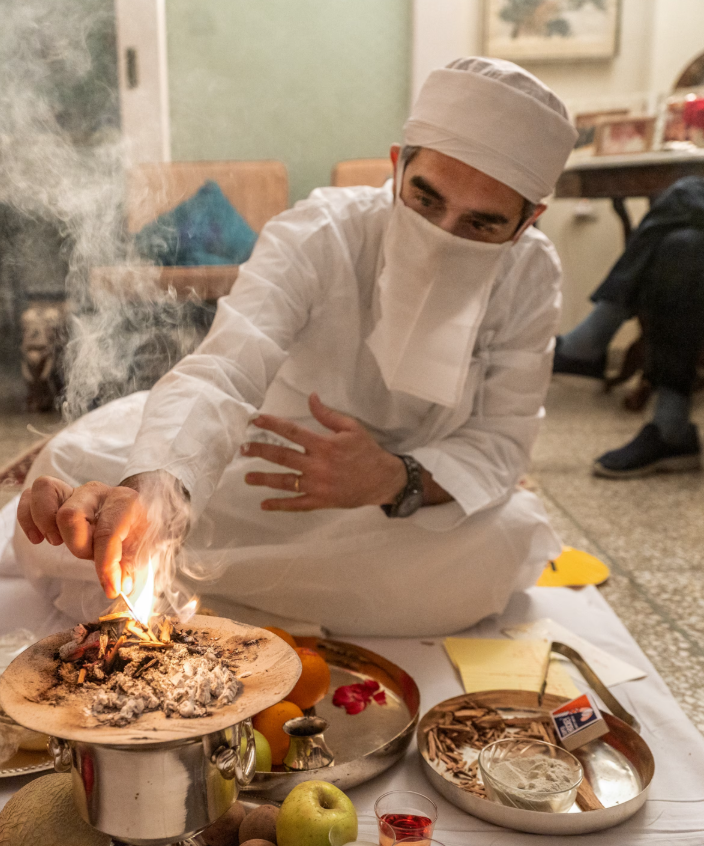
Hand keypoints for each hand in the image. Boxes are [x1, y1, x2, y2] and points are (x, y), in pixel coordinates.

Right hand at [17, 471, 186, 597]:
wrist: (132, 511)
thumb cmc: (135, 530)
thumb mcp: (141, 549)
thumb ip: (130, 568)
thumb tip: (119, 587)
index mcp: (124, 502)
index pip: (107, 533)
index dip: (106, 565)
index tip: (110, 588)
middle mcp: (97, 493)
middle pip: (70, 515)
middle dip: (77, 545)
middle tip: (87, 555)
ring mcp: (75, 491)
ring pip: (46, 491)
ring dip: (46, 522)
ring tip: (56, 542)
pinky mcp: (58, 496)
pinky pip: (30, 496)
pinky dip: (27, 517)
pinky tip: (38, 538)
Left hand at [241, 393, 406, 510]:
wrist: (383, 479)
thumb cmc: (367, 451)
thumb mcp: (351, 427)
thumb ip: (328, 415)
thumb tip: (310, 397)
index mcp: (324, 445)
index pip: (292, 432)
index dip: (272, 425)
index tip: (255, 421)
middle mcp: (317, 465)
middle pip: (282, 456)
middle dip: (260, 451)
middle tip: (242, 449)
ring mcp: (318, 485)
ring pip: (285, 482)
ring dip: (264, 479)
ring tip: (247, 477)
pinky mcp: (321, 501)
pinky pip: (297, 504)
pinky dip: (280, 505)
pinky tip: (264, 504)